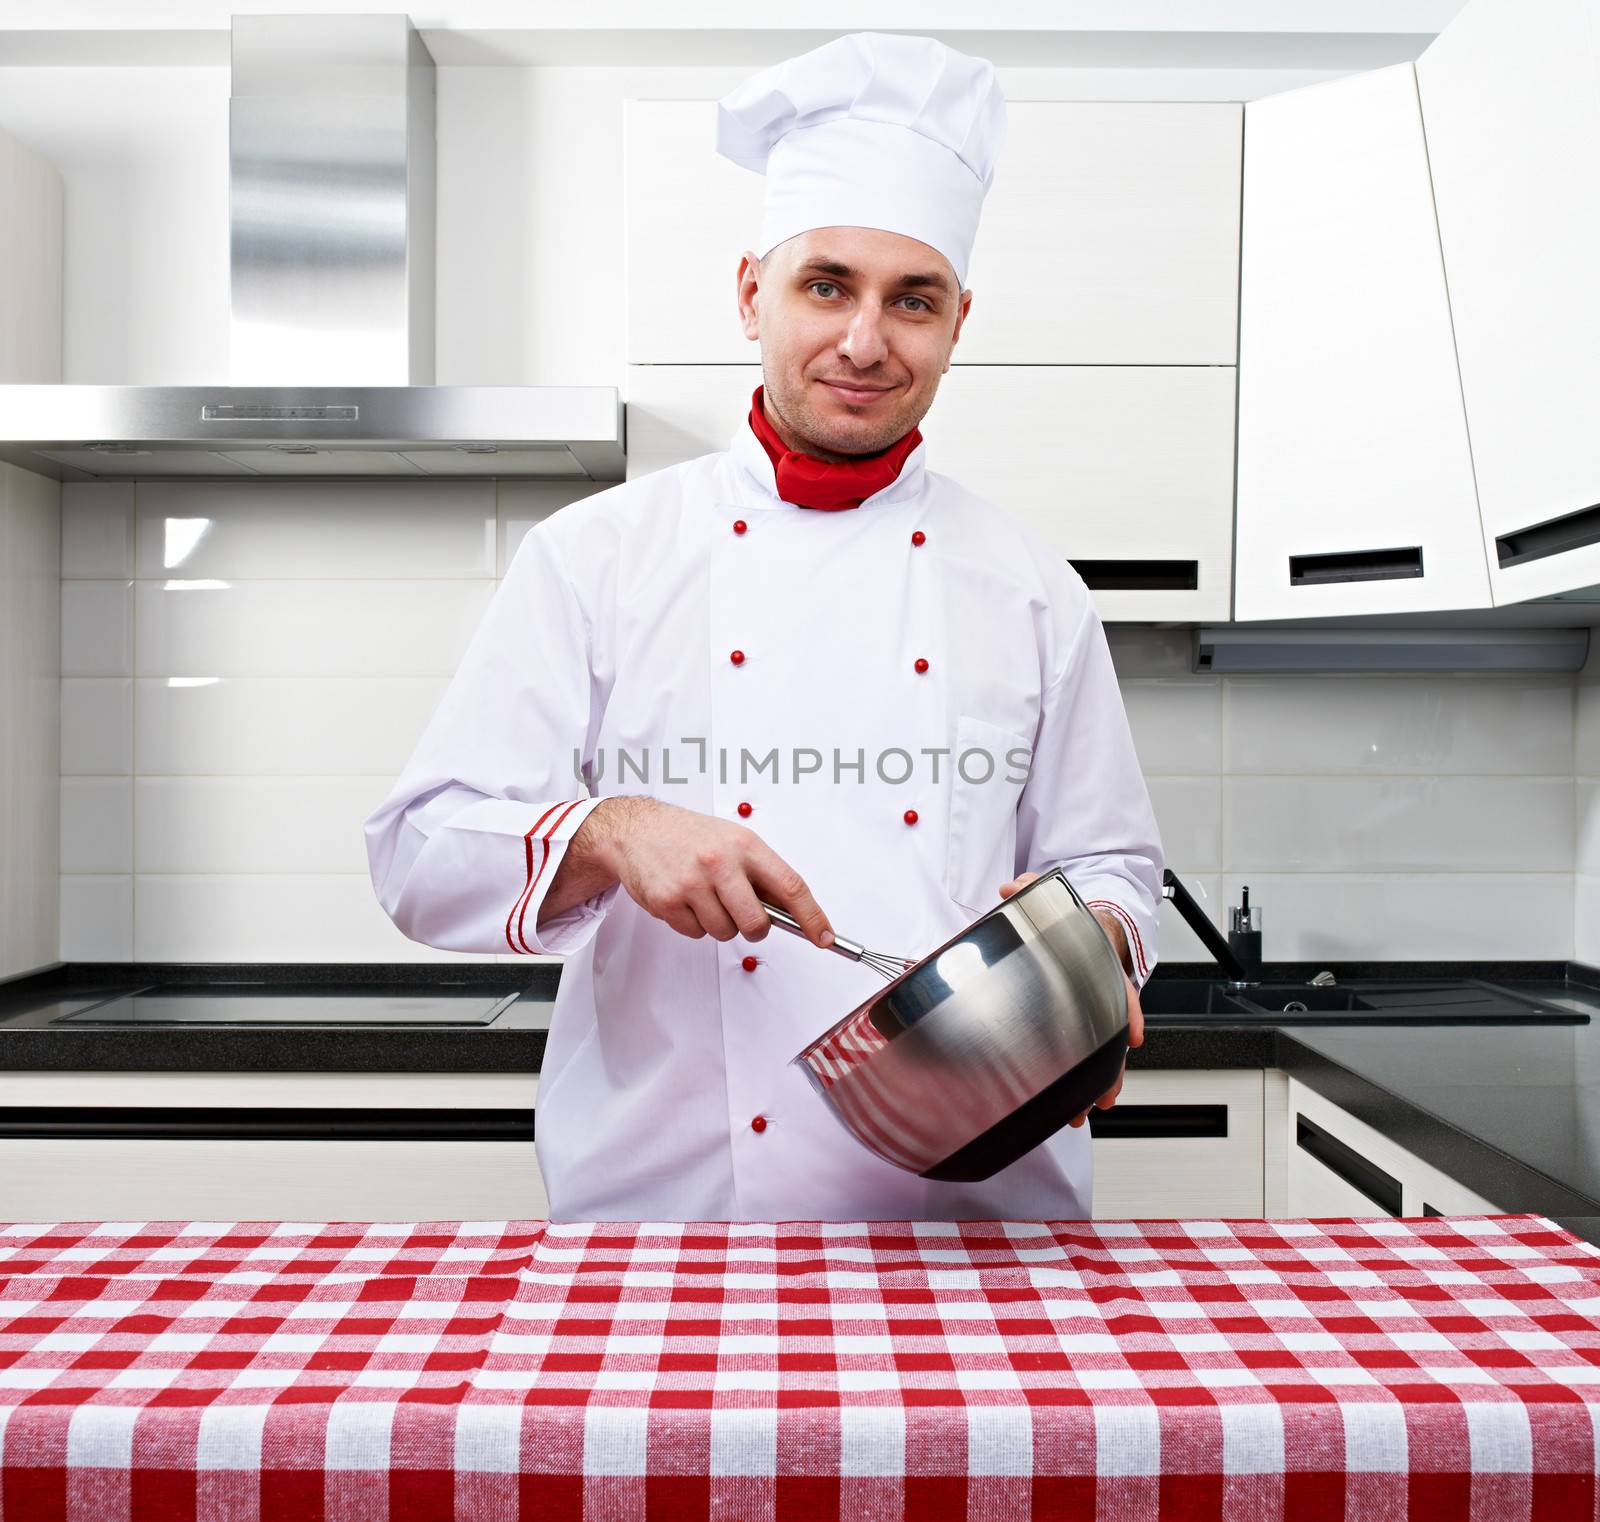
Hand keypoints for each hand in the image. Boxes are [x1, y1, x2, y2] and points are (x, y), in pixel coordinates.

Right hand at [589, 796, 833, 947]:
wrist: (637, 829)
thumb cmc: (690, 836)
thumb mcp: (733, 840)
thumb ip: (761, 874)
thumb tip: (794, 913)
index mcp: (745, 845)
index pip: (790, 886)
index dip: (812, 916)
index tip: (825, 937)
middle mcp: (720, 862)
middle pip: (756, 923)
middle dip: (754, 928)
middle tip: (743, 915)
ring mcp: (692, 883)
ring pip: (725, 932)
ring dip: (719, 923)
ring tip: (704, 896)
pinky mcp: (667, 901)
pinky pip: (695, 934)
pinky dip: (694, 924)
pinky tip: (685, 899)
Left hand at [998, 872, 1143, 1127]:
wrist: (1081, 927)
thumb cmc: (1070, 921)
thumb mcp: (1050, 901)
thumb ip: (1031, 890)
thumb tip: (1012, 887)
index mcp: (1100, 963)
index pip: (1123, 989)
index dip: (1131, 1013)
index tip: (1136, 1035)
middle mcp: (1102, 992)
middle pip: (1115, 1035)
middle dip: (1112, 1069)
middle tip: (1103, 1097)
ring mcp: (1094, 1011)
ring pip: (1103, 1052)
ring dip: (1096, 1083)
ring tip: (1083, 1112)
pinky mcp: (1081, 1023)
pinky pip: (1086, 1053)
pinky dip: (1080, 1078)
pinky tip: (1070, 1102)